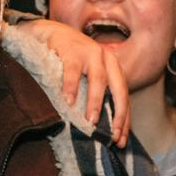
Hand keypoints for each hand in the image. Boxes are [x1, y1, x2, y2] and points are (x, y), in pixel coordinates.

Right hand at [15, 18, 130, 143]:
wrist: (52, 32)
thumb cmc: (71, 60)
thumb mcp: (88, 76)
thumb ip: (97, 96)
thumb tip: (102, 130)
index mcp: (114, 68)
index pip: (124, 98)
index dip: (124, 121)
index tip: (120, 143)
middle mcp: (107, 59)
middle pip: (118, 89)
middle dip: (118, 114)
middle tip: (112, 136)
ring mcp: (90, 52)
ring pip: (98, 80)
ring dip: (96, 102)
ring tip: (91, 121)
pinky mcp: (72, 50)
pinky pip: (72, 71)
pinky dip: (71, 87)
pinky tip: (67, 102)